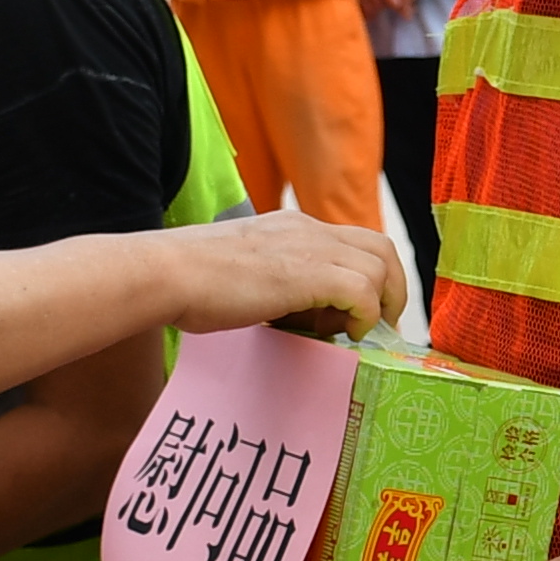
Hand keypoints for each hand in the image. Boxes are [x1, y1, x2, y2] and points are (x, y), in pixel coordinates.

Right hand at [174, 207, 402, 339]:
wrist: (166, 273)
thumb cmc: (192, 283)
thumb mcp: (250, 275)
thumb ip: (282, 287)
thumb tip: (309, 319)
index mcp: (294, 227)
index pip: (356, 241)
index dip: (371, 276)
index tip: (365, 312)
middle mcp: (308, 230)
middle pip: (381, 248)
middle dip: (393, 289)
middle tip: (382, 325)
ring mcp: (310, 248)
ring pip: (380, 266)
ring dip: (379, 304)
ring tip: (358, 333)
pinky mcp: (307, 274)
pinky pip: (363, 291)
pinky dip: (364, 316)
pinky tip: (344, 333)